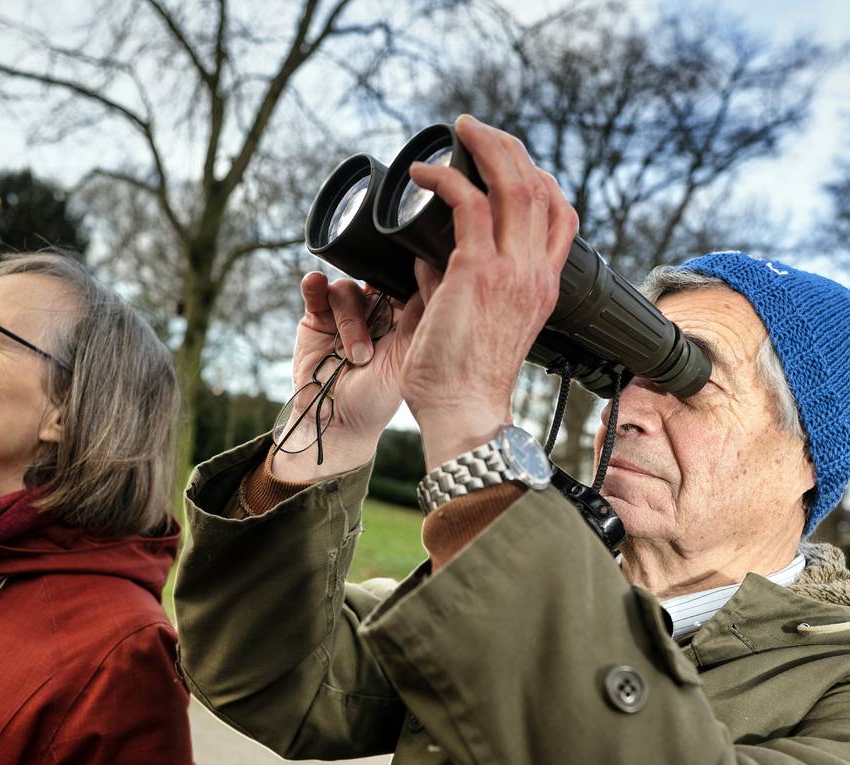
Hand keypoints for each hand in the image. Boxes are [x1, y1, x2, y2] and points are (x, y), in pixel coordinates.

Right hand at [271, 273, 423, 479]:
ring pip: (346, 291)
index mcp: (401, 320)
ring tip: (353, 355)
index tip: (402, 292)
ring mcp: (344, 314)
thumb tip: (430, 279)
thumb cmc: (374, 400)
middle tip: (375, 338)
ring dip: (349, 321)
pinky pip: (316, 290)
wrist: (335, 422)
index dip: (404, 281)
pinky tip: (316, 284)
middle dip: (374, 303)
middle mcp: (374, 313)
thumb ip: (415, 320)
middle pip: (373, 281)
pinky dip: (314, 285)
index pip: (404, 285)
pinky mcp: (316, 318)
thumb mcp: (403, 359)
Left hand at [398, 115, 578, 469]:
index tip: (509, 164)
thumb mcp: (473, 324)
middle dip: (510, 148)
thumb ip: (454, 283)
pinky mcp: (477, 273)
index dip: (540, 179)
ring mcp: (512, 271)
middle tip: (478, 131)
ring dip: (486, 147)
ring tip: (460, 131)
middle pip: (541, 188)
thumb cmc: (463, 381)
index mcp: (541, 287)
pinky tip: (423, 174)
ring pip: (514, 184)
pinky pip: (468, 204)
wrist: (463, 412)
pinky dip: (445, 180)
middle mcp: (536, 273)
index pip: (561, 217)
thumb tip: (427, 256)